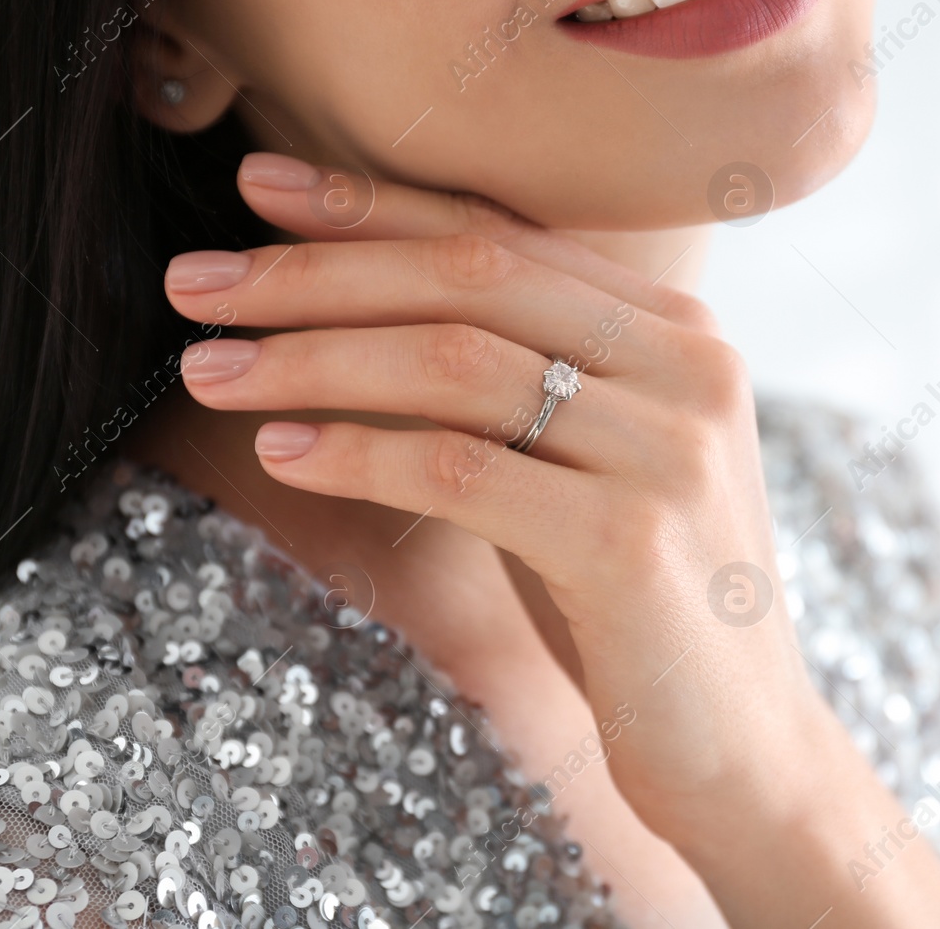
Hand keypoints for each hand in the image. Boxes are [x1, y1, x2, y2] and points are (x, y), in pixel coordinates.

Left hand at [164, 155, 810, 829]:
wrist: (746, 750)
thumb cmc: (639, 605)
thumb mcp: (591, 465)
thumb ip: (523, 378)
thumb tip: (356, 310)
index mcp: (677, 332)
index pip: (502, 238)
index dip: (372, 206)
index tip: (257, 190)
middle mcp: (688, 366)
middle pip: (469, 280)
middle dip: (315, 273)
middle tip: (193, 283)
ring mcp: (668, 450)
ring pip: (455, 364)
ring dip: (312, 359)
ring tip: (208, 371)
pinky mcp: (630, 542)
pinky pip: (460, 471)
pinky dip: (357, 454)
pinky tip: (281, 452)